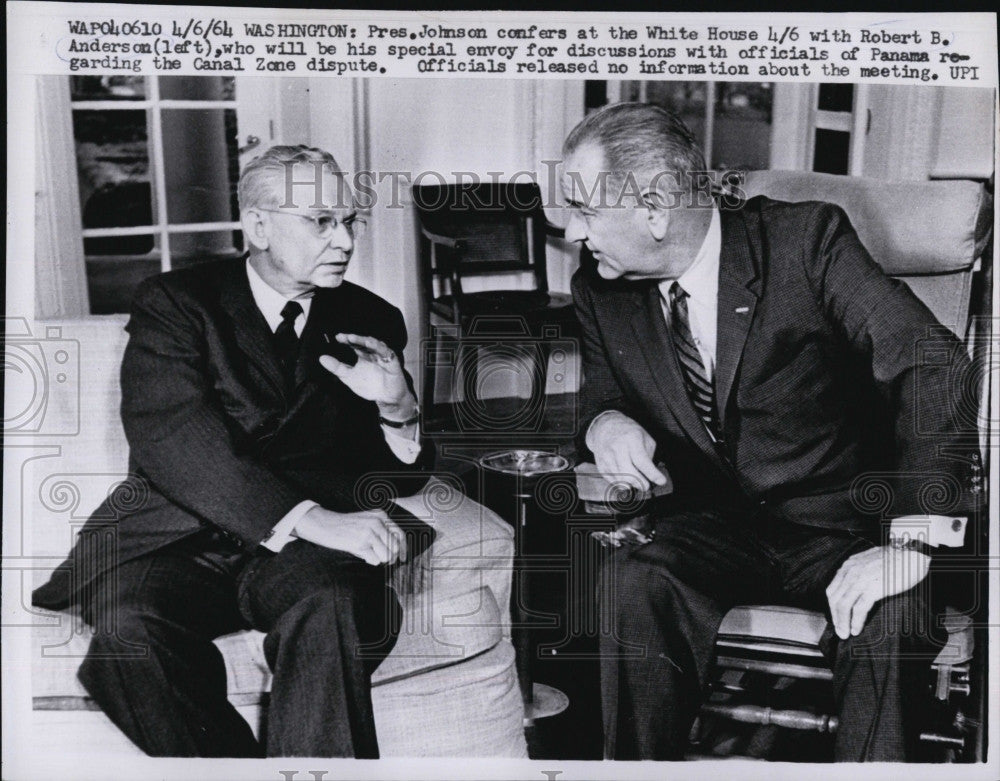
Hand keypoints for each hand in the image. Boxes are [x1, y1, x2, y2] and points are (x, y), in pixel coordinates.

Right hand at [292, 505, 407, 565]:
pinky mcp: (361, 542)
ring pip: (387, 555)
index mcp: (381, 515)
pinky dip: (369, 560)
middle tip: (380, 558)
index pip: (400, 534)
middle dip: (390, 557)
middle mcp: (377, 522)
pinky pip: (375, 560)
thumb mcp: (367, 523)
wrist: (325, 525)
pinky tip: (360, 552)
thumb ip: (382, 534)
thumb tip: (397, 553)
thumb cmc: (346, 527)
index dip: (404, 549)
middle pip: (395, 547)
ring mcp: (370, 531)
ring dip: (379, 559)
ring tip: (368, 553)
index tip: (403, 559)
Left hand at [319, 334, 414, 414]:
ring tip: (353, 338)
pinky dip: (378, 347)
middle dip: (354, 338)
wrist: (386, 398)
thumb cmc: (370, 386)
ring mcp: (382, 356)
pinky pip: (386, 352)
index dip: (346, 340)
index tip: (337, 337)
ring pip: (374, 344)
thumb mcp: (349, 377)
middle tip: (344, 337)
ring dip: (364, 340)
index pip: (354, 344)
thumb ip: (336, 367)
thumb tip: (322, 358)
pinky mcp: (392, 361)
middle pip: (363, 342)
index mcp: (362, 356)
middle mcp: (372, 353)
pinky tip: (370, 344)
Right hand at [588, 411, 667, 491]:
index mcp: (631, 438)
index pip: (642, 461)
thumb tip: (650, 475)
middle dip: (641, 484)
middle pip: (630, 474)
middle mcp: (617, 448)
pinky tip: (626, 478)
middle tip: (646, 485)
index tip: (661, 481)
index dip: (652, 474)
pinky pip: (613, 482)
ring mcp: (606, 457)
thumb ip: (649, 455)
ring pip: (621, 481)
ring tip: (636, 480)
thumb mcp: (644, 437)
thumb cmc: (628, 432)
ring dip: (632, 484)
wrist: (605, 426)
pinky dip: (622, 484)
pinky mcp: (600, 465)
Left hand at [825, 545, 930, 638]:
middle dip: (835, 617)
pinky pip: (859, 608)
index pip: (832, 590)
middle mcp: (851, 571)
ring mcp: (861, 579)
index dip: (832, 607)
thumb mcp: (870, 562)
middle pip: (834, 599)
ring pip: (843, 605)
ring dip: (843, 622)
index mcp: (849, 565)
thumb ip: (860, 572)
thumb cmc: (896, 559)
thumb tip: (857, 587)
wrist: (912, 553)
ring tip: (845, 634)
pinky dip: (856, 621)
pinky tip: (856, 629)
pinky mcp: (873, 588)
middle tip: (839, 630)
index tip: (836, 618)